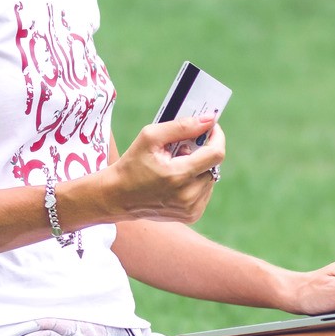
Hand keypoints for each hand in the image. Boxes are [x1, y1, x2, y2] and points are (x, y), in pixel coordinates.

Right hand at [98, 116, 224, 224]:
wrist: (117, 197)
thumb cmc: (132, 164)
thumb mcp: (151, 137)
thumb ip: (182, 126)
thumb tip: (209, 119)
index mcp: (179, 175)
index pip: (216, 154)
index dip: (217, 137)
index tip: (211, 128)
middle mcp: (188, 195)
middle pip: (213, 165)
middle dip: (201, 152)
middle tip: (180, 149)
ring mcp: (191, 208)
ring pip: (210, 178)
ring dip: (198, 168)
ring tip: (174, 166)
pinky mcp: (192, 215)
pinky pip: (205, 191)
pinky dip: (195, 181)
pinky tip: (177, 180)